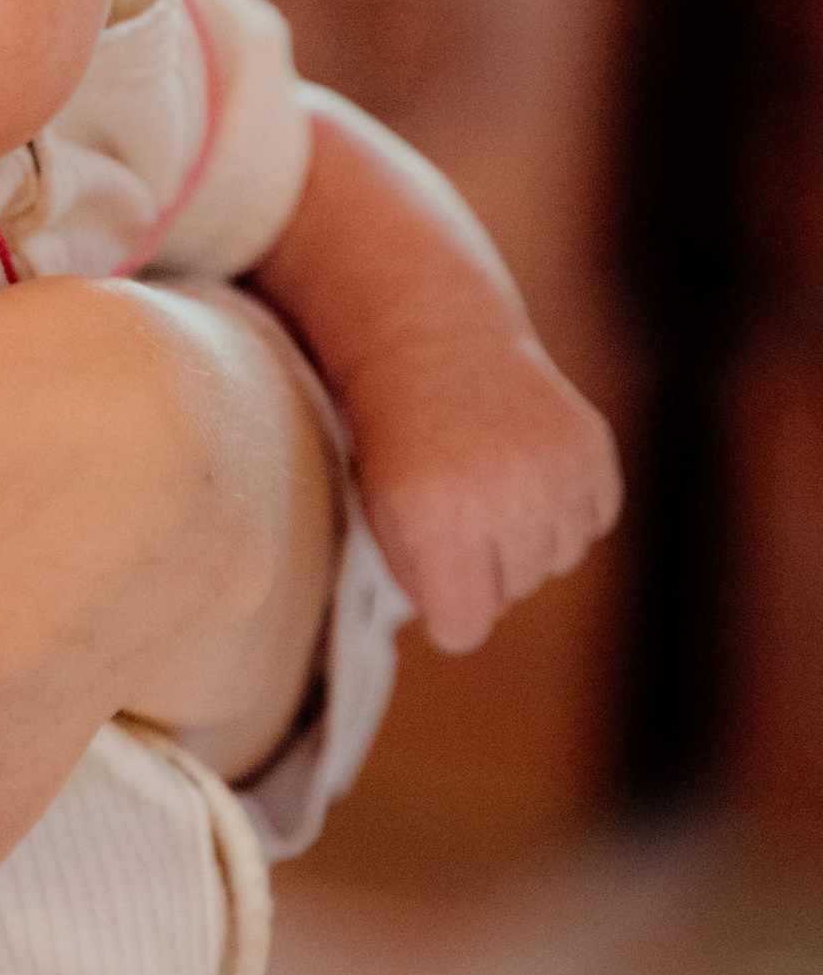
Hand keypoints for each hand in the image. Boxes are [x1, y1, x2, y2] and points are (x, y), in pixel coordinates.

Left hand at [346, 318, 621, 656]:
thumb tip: (468, 627)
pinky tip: (526, 471)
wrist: (433, 346)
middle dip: (483, 568)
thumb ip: (422, 581)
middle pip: (511, 595)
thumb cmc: (398, 446)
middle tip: (455, 510)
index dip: (447, 609)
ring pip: (556, 561)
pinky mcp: (592, 449)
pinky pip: (593, 522)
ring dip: (527, 539)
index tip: (435, 578)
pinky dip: (565, 508)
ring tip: (490, 486)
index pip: (464, 628)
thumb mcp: (381, 516)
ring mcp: (554, 473)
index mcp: (436, 522)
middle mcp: (503, 500)